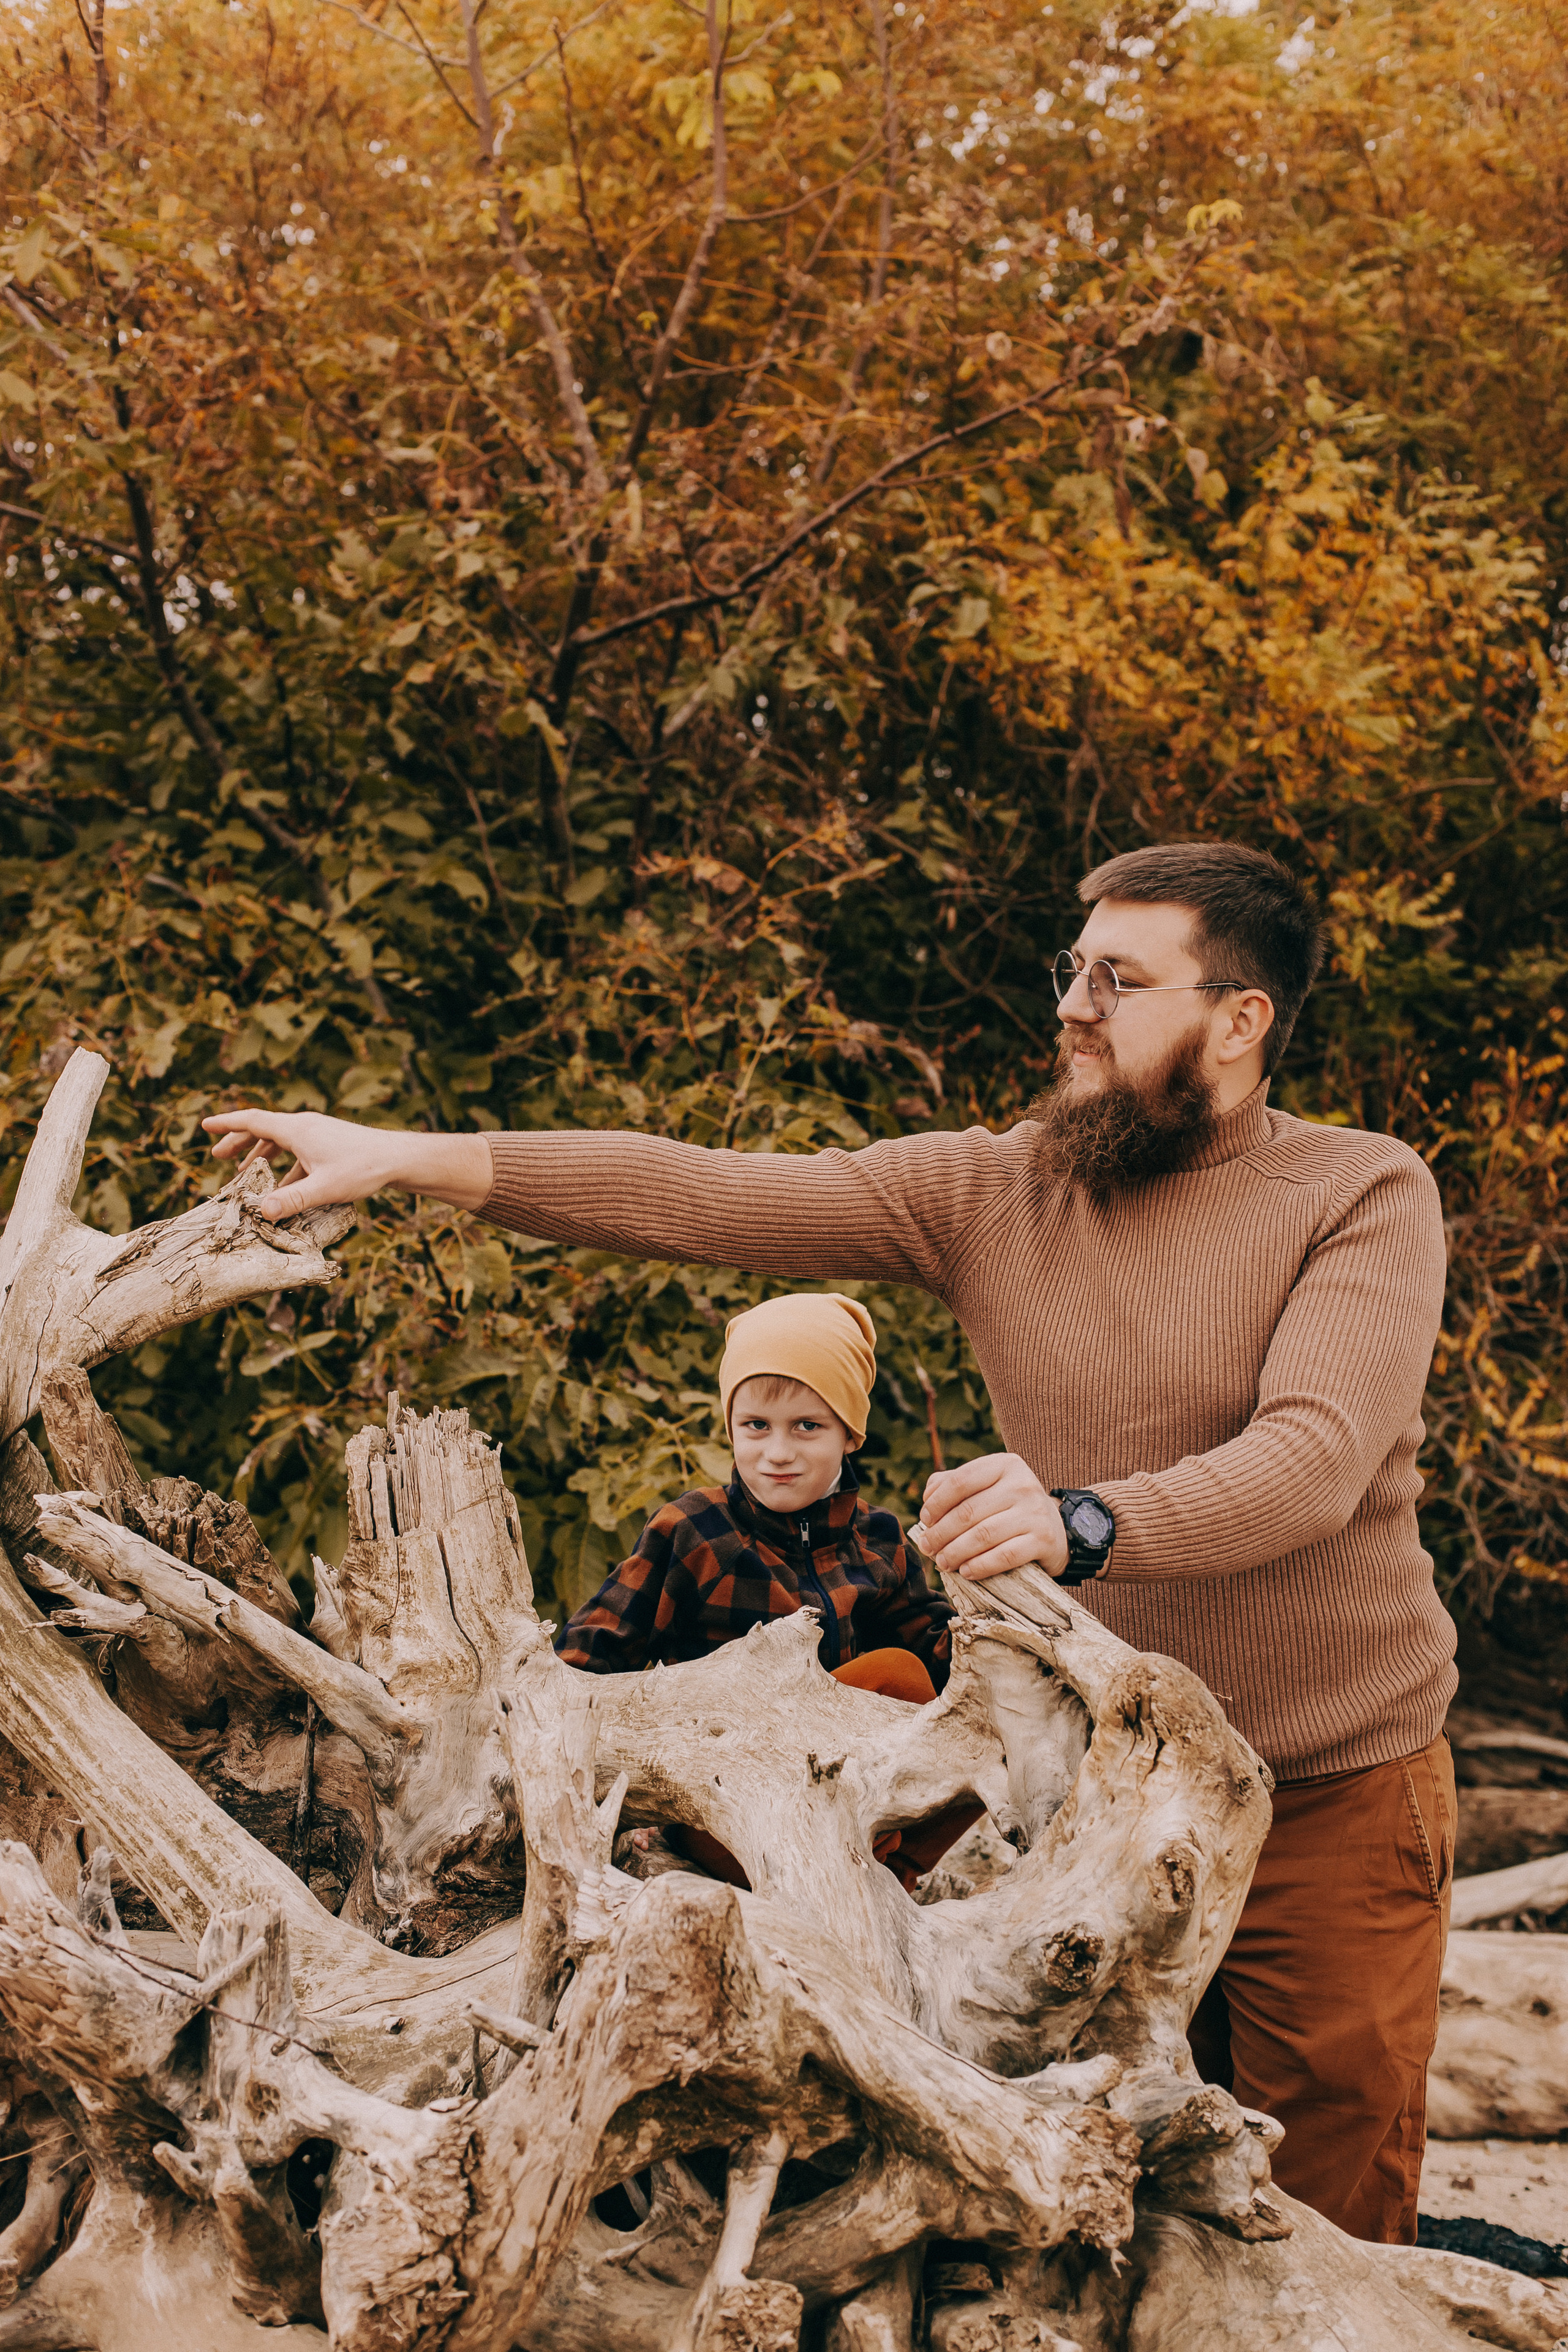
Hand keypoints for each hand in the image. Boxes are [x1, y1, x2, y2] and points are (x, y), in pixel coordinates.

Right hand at [200, 1108, 491, 1220]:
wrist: (399, 1159)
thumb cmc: (364, 1169)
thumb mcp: (325, 1188)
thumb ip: (293, 1200)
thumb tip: (263, 1213)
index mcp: (298, 1130)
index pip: (253, 1120)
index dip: (227, 1124)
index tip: (204, 1125)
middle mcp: (306, 1126)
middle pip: (264, 1128)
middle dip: (239, 1141)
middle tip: (218, 1156)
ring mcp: (319, 1134)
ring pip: (281, 1141)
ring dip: (261, 1155)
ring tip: (245, 1174)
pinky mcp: (330, 1145)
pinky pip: (297, 1151)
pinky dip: (283, 1165)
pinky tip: (282, 1187)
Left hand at [917, 1452, 1067, 1581]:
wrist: (1056, 1529)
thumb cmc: (1009, 1506)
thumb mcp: (987, 1486)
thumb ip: (954, 1484)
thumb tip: (927, 1496)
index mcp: (1004, 1465)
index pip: (960, 1481)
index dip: (937, 1503)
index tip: (924, 1519)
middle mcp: (1022, 1484)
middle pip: (968, 1511)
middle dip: (941, 1533)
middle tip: (928, 1548)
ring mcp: (1034, 1512)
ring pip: (983, 1535)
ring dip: (956, 1552)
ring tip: (943, 1562)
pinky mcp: (1043, 1539)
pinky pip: (1004, 1556)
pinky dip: (980, 1566)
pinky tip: (966, 1572)